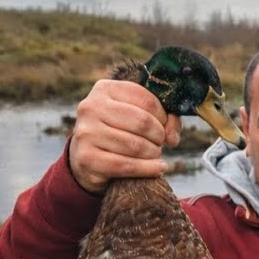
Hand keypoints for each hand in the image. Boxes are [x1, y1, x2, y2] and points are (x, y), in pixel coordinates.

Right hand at [69, 79, 183, 192]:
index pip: (148, 101)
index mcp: (105, 89)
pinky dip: (148, 169)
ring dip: (154, 153)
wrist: (89, 157)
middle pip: (142, 122)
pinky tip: (157, 168)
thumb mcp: (140, 114)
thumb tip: (172, 138)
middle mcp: (91, 107)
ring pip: (135, 145)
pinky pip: (126, 165)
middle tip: (160, 143)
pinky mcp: (87, 158)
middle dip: (159, 136)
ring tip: (154, 154)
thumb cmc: (121, 130)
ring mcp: (86, 132)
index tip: (166, 127)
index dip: (164, 117)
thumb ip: (165, 118)